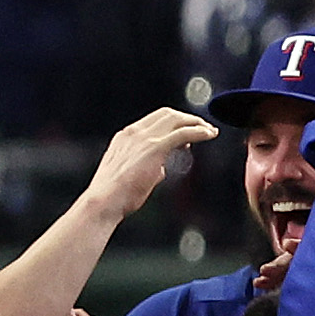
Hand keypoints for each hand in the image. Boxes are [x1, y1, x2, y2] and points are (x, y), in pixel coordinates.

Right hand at [77, 107, 217, 219]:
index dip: (174, 122)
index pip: (155, 119)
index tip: (187, 131)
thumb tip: (162, 169)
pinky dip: (200, 131)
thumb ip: (147, 165)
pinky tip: (210, 135)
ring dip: (196, 123)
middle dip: (187, 119)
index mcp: (126, 136)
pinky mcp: (155, 148)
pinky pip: (183, 133)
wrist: (104, 201)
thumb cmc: (116, 195)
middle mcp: (134, 132)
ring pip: (176, 120)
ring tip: (210, 131)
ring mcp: (144, 138)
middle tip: (203, 128)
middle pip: (167, 114)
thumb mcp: (130, 173)